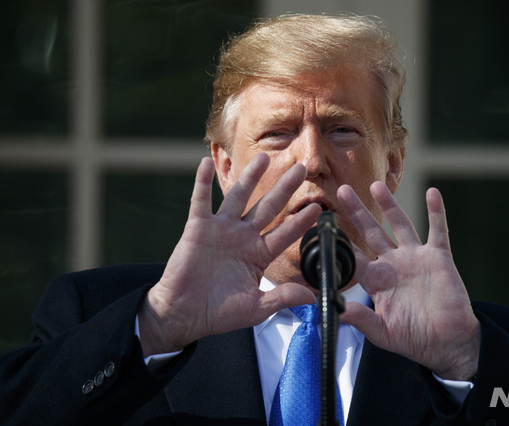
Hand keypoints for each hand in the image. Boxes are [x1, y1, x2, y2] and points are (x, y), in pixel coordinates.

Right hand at [138, 154, 318, 356]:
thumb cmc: (218, 312)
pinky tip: (205, 163)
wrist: (183, 314)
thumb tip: (312, 298)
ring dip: (250, 177)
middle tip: (301, 169)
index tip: (318, 209)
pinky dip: (201, 182)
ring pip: (239, 197)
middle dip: (285, 188)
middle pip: (268, 207)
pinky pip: (200, 201)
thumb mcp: (256, 309)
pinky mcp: (197, 228)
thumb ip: (282, 298)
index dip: (301, 221)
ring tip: (263, 157)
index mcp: (257, 255)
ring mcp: (220, 230)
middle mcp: (242, 237)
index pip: (285, 233)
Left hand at [337, 182, 479, 380]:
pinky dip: (436, 211)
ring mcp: (415, 258)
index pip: (354, 256)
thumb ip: (360, 319)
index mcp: (377, 280)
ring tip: (376, 186)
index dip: (339, 242)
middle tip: (342, 190)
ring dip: (389, 204)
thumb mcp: (381, 333)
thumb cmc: (414, 339)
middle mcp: (394, 264)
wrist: (447, 343)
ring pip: (400, 224)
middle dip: (357, 212)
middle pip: (371, 232)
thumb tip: (335, 310)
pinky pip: (437, 230)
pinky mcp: (438, 257)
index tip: (323, 225)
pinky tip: (432, 193)